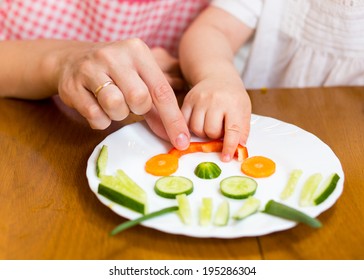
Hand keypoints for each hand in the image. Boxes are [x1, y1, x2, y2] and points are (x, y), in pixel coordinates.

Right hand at [56, 39, 189, 149]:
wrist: (71, 60)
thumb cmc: (114, 73)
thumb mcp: (138, 78)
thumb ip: (157, 106)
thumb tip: (176, 136)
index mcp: (137, 51)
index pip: (161, 90)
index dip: (173, 119)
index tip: (182, 142)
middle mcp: (114, 55)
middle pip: (139, 98)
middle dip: (138, 109)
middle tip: (129, 102)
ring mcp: (90, 68)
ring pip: (115, 106)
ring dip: (117, 114)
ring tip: (111, 102)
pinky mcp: (72, 85)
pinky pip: (95, 116)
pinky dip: (100, 120)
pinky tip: (97, 107)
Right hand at [181, 77, 250, 161]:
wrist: (218, 77)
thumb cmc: (233, 97)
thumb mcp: (244, 110)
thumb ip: (242, 130)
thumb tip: (238, 148)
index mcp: (234, 103)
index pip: (232, 130)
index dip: (229, 146)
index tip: (225, 158)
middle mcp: (216, 100)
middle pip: (210, 131)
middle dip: (214, 135)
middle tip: (218, 129)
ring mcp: (200, 99)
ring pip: (196, 129)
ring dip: (203, 132)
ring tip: (209, 124)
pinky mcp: (188, 99)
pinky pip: (185, 122)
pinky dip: (191, 127)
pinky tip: (199, 121)